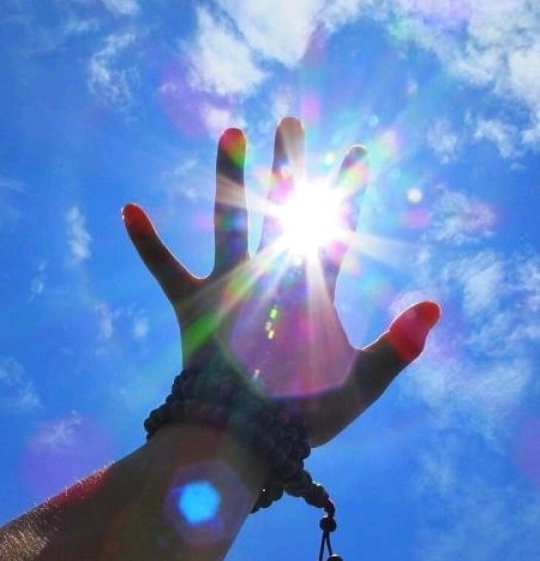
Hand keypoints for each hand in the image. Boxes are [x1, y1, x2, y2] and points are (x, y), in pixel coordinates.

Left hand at [123, 117, 439, 446]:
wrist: (239, 436)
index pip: (336, 230)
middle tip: (289, 123)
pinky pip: (166, 270)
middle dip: (288, 165)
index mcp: (311, 292)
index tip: (356, 152)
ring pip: (230, 222)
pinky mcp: (192, 308)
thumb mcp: (361, 387)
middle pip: (282, 210)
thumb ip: (399, 348)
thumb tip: (434, 308)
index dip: (348, 191)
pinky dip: (148, 243)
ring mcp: (228, 288)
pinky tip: (127, 209)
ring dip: (230, 177)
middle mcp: (269, 277)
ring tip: (230, 133)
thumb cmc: (303, 415)